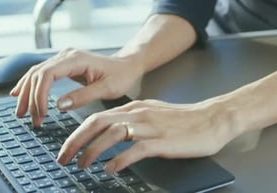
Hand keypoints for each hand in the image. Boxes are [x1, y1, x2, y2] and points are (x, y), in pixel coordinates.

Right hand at [10, 48, 143, 126]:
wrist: (127, 65)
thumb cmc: (120, 76)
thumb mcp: (107, 89)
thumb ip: (84, 96)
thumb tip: (60, 105)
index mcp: (77, 59)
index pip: (48, 74)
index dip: (40, 94)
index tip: (42, 113)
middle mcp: (66, 55)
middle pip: (37, 74)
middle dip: (30, 98)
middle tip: (31, 120)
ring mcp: (63, 58)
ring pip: (35, 73)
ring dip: (27, 93)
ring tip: (22, 113)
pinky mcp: (63, 64)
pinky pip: (41, 73)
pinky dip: (29, 84)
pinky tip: (19, 94)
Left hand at [56, 99, 231, 172]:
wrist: (213, 119)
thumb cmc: (186, 120)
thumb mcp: (154, 114)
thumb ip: (134, 121)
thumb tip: (114, 134)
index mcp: (135, 107)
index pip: (97, 117)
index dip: (77, 132)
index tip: (66, 147)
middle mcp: (139, 114)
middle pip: (97, 122)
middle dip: (75, 140)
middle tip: (63, 157)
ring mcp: (150, 126)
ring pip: (112, 134)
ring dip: (92, 150)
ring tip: (82, 165)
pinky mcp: (163, 141)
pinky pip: (135, 149)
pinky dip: (119, 159)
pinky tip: (111, 169)